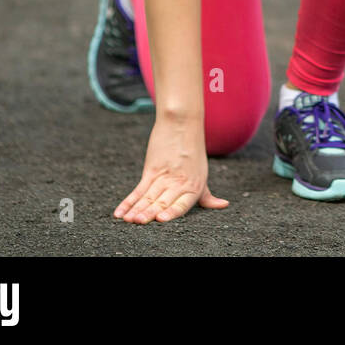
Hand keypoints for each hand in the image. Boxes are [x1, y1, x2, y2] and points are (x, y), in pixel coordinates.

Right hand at [113, 114, 229, 223]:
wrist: (182, 123)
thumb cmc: (193, 152)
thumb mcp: (202, 175)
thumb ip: (207, 195)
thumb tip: (224, 205)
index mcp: (194, 188)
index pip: (182, 205)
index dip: (171, 213)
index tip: (160, 219)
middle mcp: (180, 183)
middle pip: (161, 202)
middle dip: (149, 213)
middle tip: (138, 222)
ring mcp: (164, 176)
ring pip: (148, 197)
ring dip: (137, 209)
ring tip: (129, 220)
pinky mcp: (151, 170)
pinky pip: (138, 190)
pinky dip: (128, 202)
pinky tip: (120, 213)